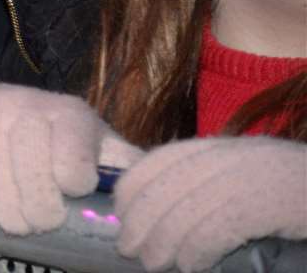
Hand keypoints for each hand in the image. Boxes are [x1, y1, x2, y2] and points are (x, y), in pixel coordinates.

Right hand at [0, 83, 141, 234]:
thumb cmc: (53, 137)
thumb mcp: (94, 143)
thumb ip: (126, 167)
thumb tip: (157, 193)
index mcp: (69, 113)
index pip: (73, 167)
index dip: (72, 189)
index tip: (70, 191)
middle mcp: (24, 105)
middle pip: (35, 184)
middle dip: (40, 215)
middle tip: (41, 221)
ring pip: (0, 191)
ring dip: (10, 218)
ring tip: (15, 219)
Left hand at [114, 136, 306, 271]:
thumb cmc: (296, 200)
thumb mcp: (249, 187)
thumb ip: (210, 192)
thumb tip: (159, 218)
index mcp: (226, 150)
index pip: (161, 160)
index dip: (133, 190)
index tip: (122, 217)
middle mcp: (237, 156)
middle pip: (168, 184)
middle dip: (142, 220)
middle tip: (131, 252)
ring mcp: (257, 175)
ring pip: (189, 207)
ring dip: (166, 241)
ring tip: (156, 264)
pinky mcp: (272, 200)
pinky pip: (221, 224)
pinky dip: (199, 248)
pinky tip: (193, 265)